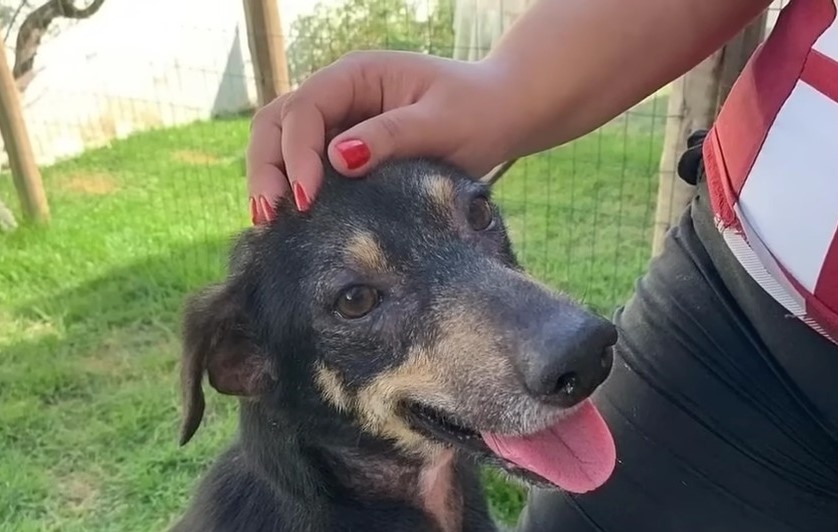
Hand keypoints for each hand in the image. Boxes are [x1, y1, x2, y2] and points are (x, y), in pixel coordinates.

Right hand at [246, 51, 512, 222]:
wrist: (502, 114)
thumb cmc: (479, 111)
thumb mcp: (441, 123)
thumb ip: (391, 136)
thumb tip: (338, 159)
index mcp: (357, 75)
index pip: (305, 109)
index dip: (296, 153)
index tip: (306, 198)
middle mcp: (339, 94)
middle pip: (276, 123)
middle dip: (267, 166)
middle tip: (269, 215)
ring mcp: (339, 122)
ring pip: (281, 143)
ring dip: (272, 178)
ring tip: (270, 223)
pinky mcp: (347, 149)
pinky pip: (306, 165)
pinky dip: (294, 188)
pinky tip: (293, 221)